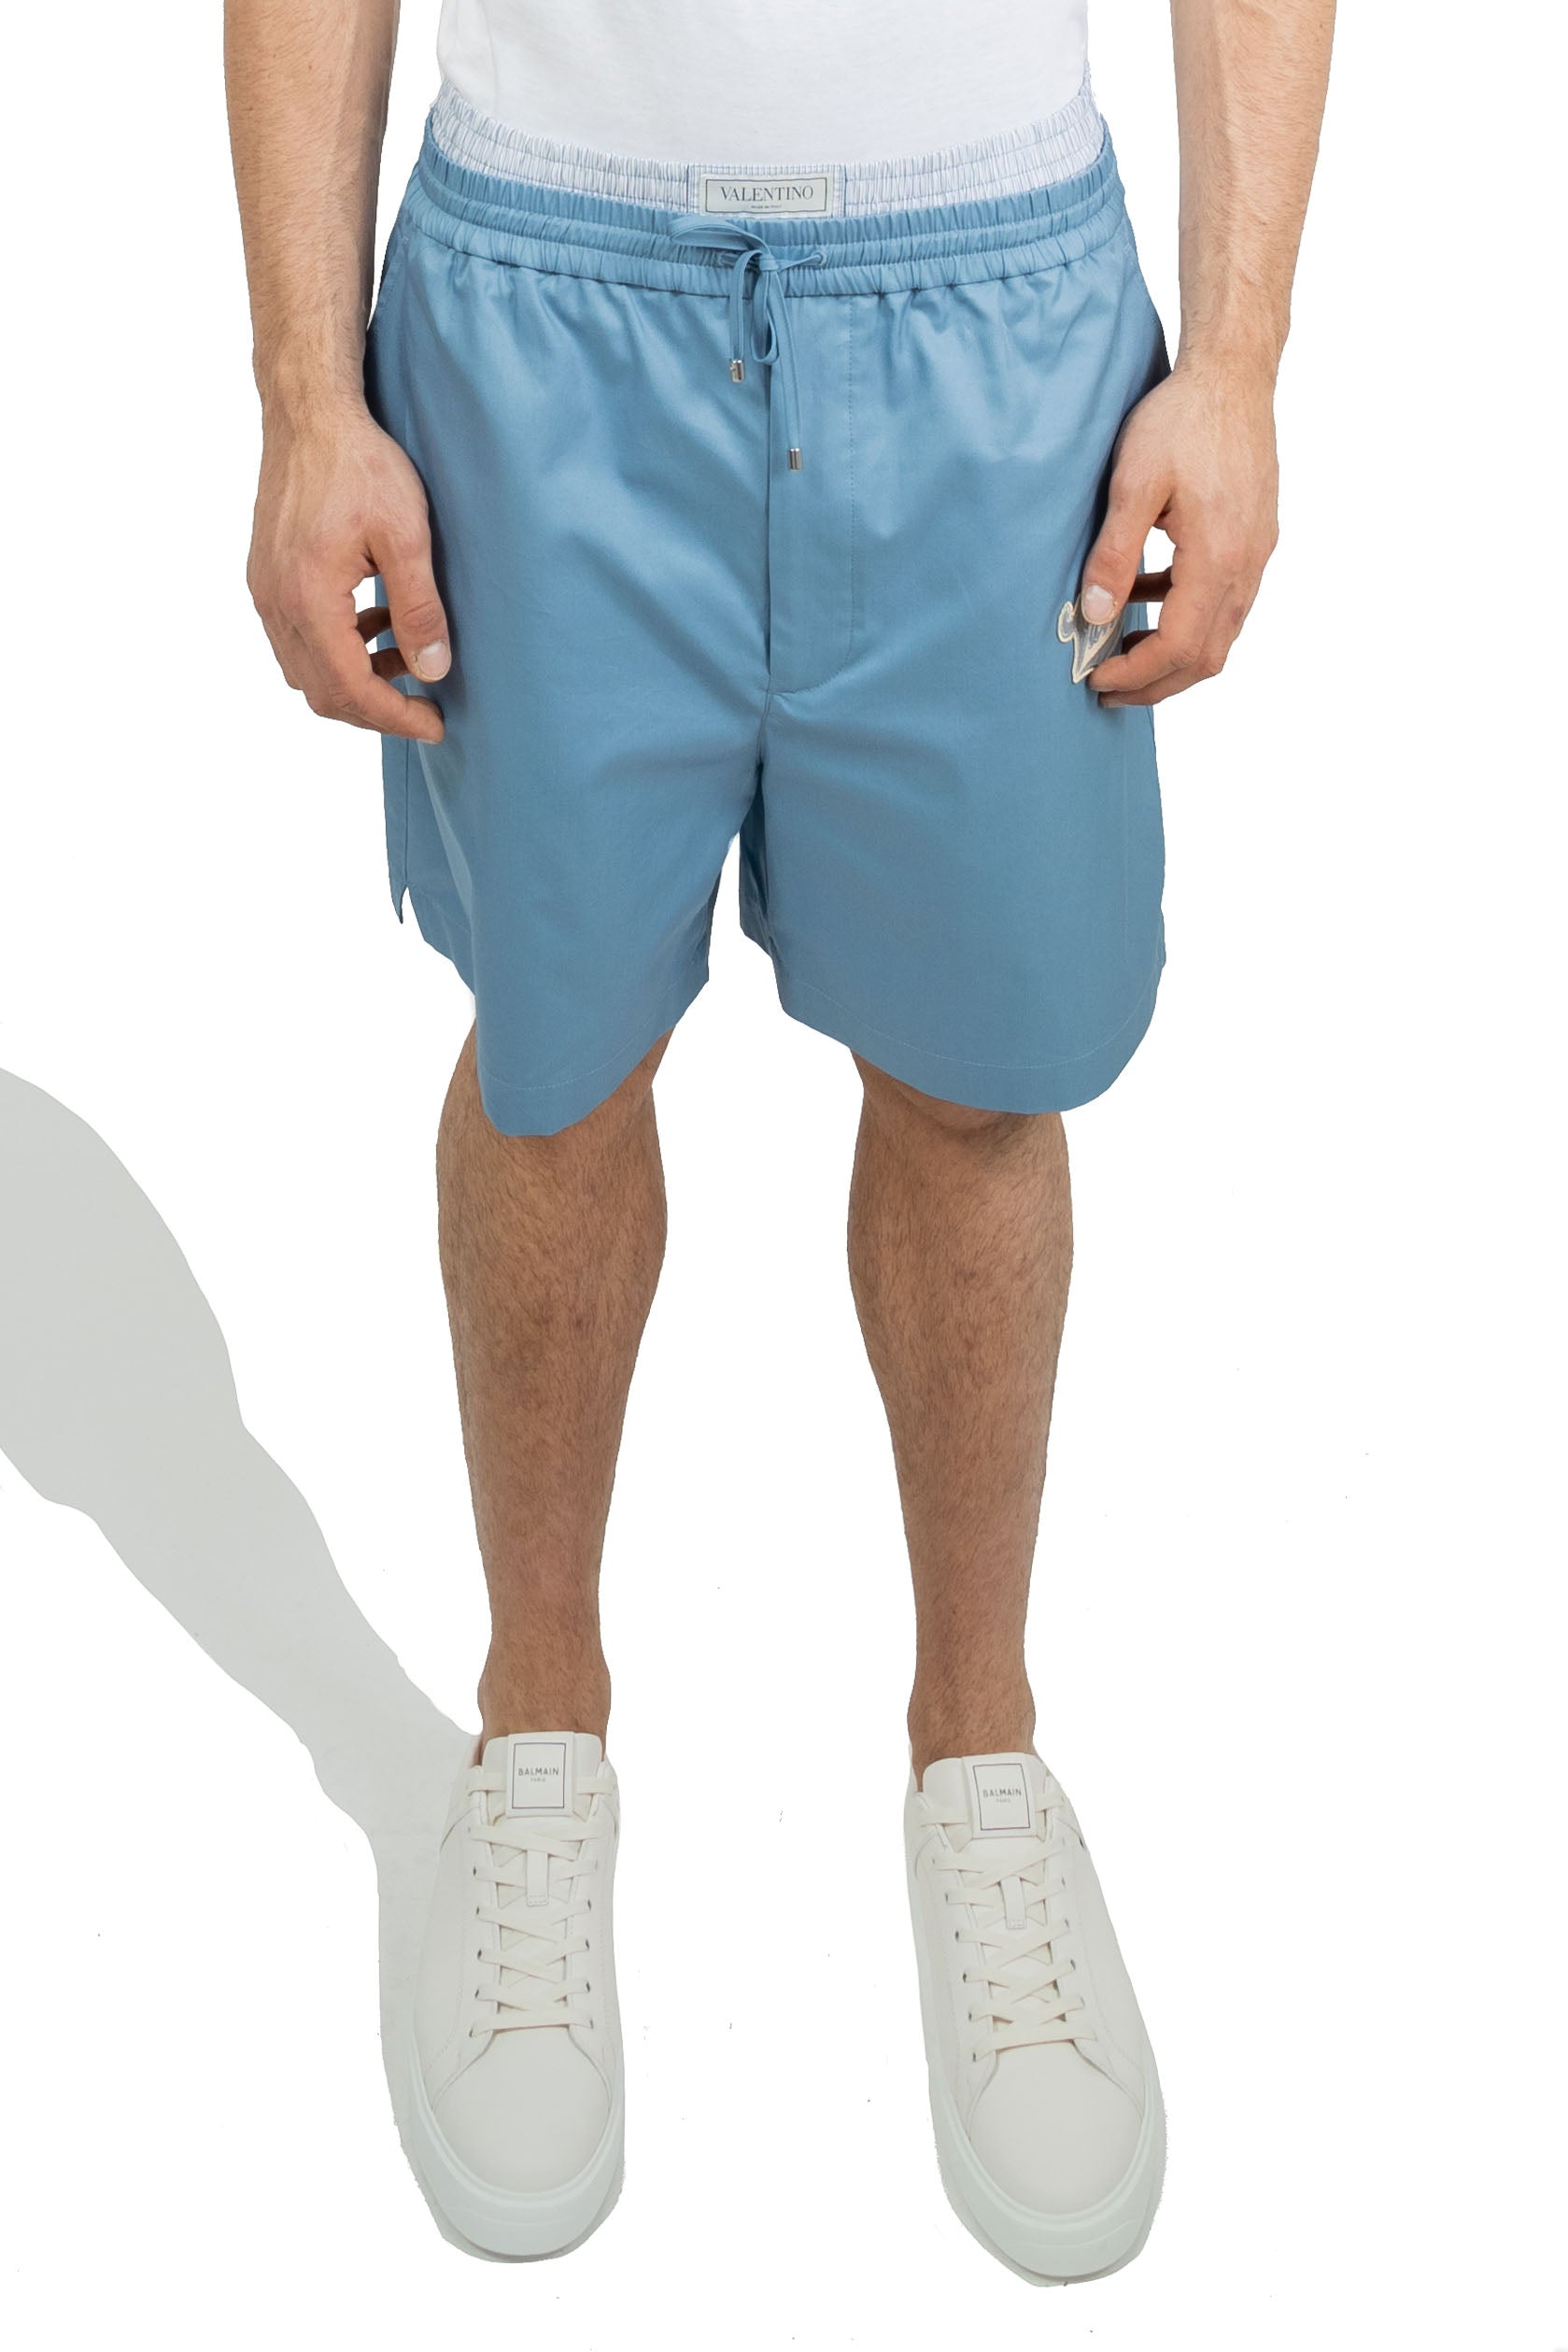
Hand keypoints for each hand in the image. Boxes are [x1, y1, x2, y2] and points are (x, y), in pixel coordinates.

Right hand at [247, 402, 448, 742]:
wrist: (310, 413)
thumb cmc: (360, 464)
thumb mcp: (406, 535)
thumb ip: (419, 608)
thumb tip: (433, 671)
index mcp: (308, 598)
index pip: (349, 689)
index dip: (395, 718)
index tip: (435, 725)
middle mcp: (275, 603)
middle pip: (322, 693)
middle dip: (376, 711)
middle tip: (424, 708)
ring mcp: (265, 591)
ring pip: (307, 672)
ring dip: (356, 680)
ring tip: (406, 656)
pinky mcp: (266, 578)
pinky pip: (298, 640)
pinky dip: (338, 651)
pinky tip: (376, 624)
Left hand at [1081, 363, 1278, 707]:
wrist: (1233, 374)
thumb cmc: (1183, 418)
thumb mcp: (1133, 483)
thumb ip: (1113, 553)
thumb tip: (1092, 616)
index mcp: (1219, 556)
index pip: (1180, 646)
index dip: (1137, 674)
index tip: (1097, 678)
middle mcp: (1247, 564)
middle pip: (1206, 656)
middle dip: (1155, 683)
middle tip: (1106, 687)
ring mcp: (1257, 554)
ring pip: (1220, 634)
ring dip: (1171, 653)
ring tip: (1119, 650)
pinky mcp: (1255, 540)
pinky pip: (1224, 601)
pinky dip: (1185, 616)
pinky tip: (1143, 597)